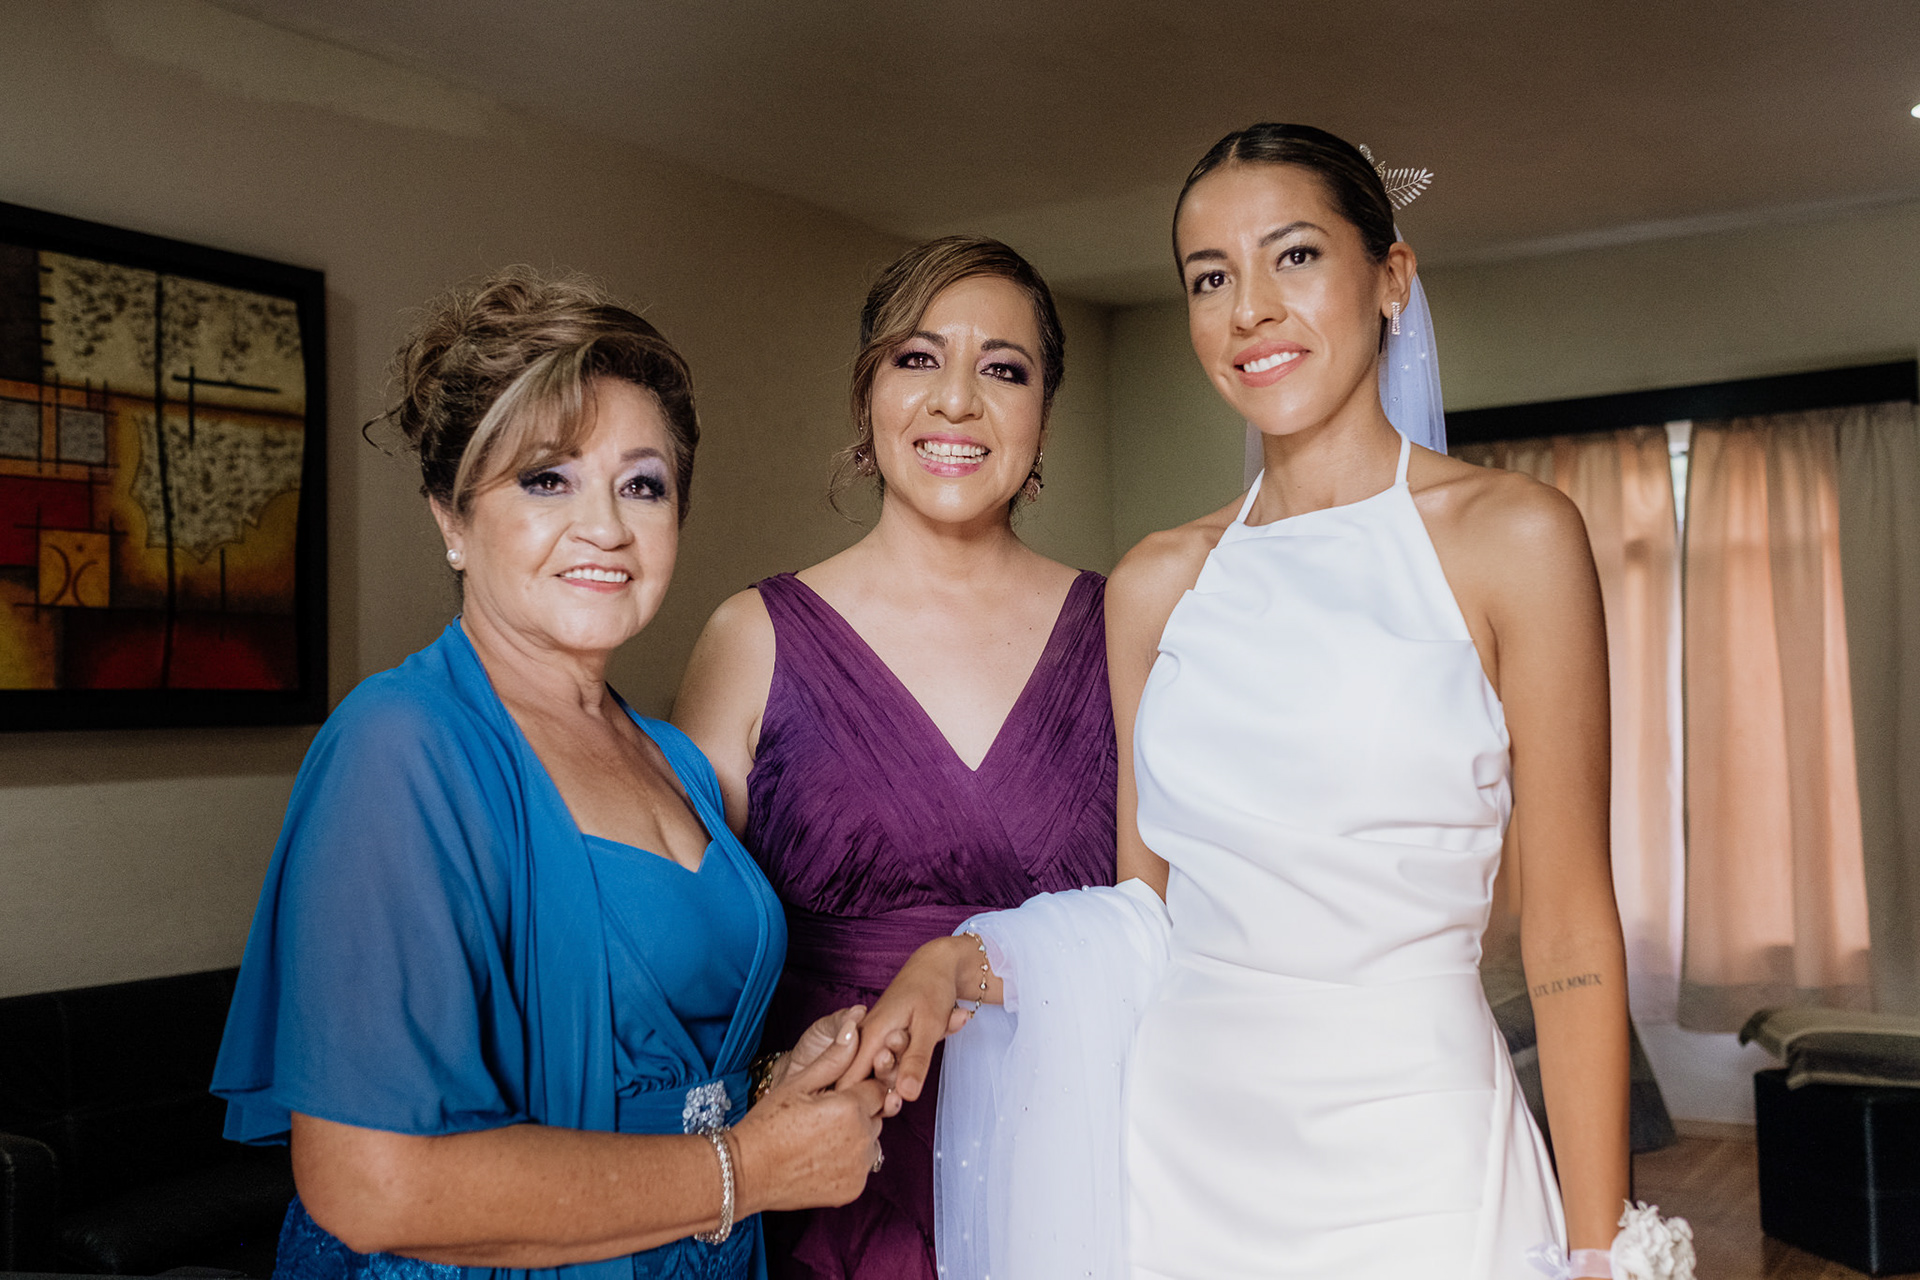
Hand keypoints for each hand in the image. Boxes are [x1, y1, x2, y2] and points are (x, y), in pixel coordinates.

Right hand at [732, 1012, 888, 1214]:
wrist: (747, 1172)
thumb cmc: (768, 1123)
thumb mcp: (798, 1083)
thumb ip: (834, 1058)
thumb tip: (855, 1026)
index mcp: (850, 1108)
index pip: (877, 1088)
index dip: (858, 1088)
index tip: (838, 1094)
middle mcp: (862, 1138)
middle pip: (876, 1115)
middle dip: (858, 1112)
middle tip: (824, 1116)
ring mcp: (859, 1167)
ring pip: (871, 1141)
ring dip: (856, 1136)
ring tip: (821, 1137)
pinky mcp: (854, 1189)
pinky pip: (862, 1167)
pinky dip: (849, 1161)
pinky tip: (822, 1156)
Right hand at [837, 936, 975, 1102]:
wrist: (936, 965)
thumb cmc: (932, 989)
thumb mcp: (929, 1027)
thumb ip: (916, 1061)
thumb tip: (906, 1096)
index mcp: (870, 1035)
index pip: (849, 1083)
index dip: (865, 1101)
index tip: (891, 1102)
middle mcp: (864, 1038)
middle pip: (863, 1081)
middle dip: (890, 1085)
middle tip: (914, 1064)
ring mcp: (872, 1038)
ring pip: (878, 1072)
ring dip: (904, 1069)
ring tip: (920, 1038)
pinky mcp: (881, 1039)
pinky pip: (890, 1061)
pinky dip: (909, 1059)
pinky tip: (927, 1035)